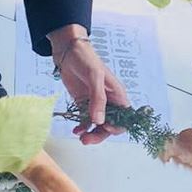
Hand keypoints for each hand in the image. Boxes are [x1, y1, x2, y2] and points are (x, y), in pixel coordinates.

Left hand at [48, 24, 129, 145]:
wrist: (67, 51)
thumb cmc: (86, 59)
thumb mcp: (95, 77)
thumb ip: (98, 99)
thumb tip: (99, 121)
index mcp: (117, 95)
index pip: (124, 118)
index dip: (117, 126)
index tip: (105, 127)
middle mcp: (109, 102)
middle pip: (110, 126)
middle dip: (100, 134)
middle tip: (87, 140)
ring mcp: (96, 104)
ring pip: (98, 125)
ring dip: (91, 134)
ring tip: (81, 137)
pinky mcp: (83, 104)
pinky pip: (86, 121)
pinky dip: (82, 127)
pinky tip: (76, 129)